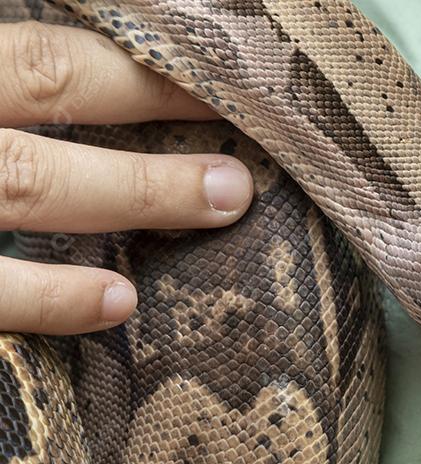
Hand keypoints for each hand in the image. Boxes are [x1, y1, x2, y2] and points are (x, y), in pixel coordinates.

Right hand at [0, 21, 253, 334]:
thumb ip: (17, 93)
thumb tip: (104, 95)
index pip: (48, 55)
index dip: (141, 69)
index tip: (222, 81)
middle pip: (48, 89)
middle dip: (156, 101)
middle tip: (247, 118)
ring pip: (28, 181)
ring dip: (136, 190)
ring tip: (225, 201)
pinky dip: (55, 298)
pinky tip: (121, 301)